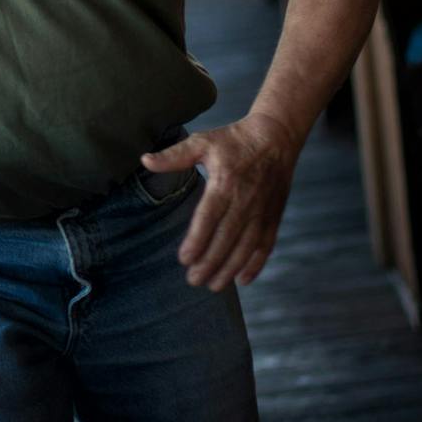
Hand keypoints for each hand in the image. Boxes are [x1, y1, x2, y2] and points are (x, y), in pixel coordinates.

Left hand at [142, 112, 301, 290]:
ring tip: (213, 285)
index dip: (197, 240)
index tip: (184, 258)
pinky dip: (256, 264)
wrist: (276, 137)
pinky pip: (266, 244)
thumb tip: (145, 160)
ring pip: (246, 246)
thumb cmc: (234, 140)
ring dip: (230, 268)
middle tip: (193, 280)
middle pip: (226, 237)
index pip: (209, 217)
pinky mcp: (274, 215)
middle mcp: (245, 200)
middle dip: (210, 262)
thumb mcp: (202, 142)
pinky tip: (242, 280)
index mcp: (225, 183)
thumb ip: (174, 156)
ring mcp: (262, 210)